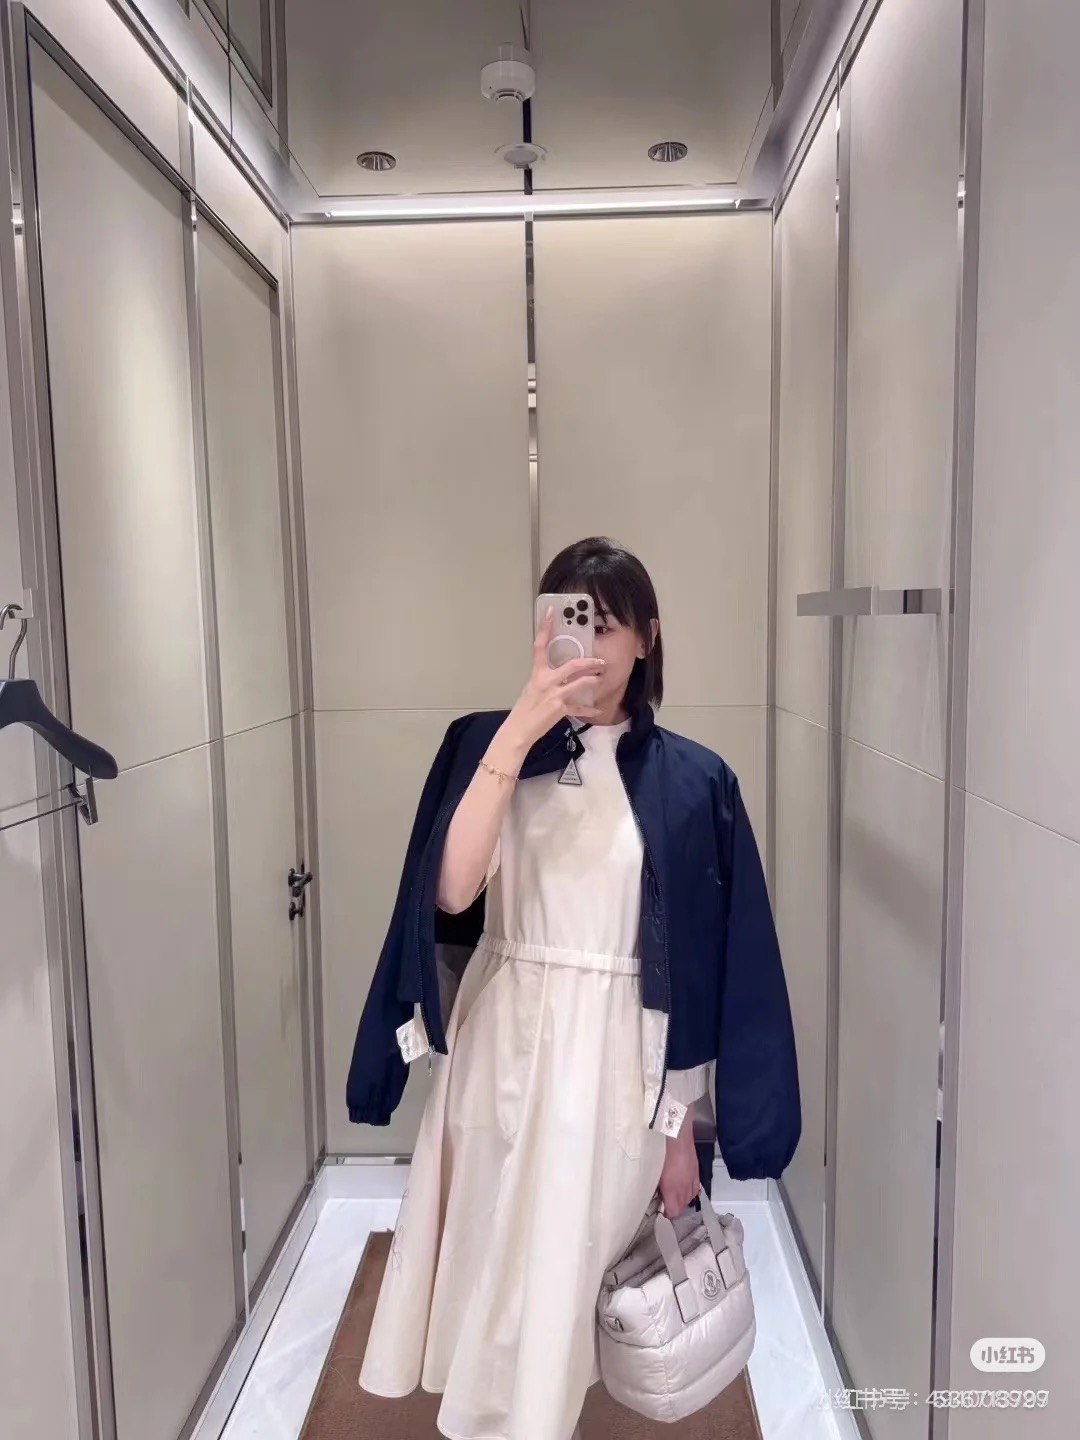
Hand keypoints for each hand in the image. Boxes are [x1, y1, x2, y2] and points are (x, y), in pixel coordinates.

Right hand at [505, 606, 604, 749]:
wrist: (519, 729)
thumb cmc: (524, 710)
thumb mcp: (531, 688)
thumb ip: (545, 679)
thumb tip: (556, 676)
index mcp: (537, 673)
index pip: (540, 645)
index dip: (545, 628)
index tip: (551, 613)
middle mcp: (546, 681)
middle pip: (572, 665)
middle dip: (589, 662)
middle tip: (600, 660)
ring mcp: (554, 695)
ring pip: (580, 683)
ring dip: (593, 680)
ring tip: (601, 679)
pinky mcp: (560, 709)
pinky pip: (579, 707)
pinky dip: (589, 709)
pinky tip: (597, 709)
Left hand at [658, 1123, 700, 1218]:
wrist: (677, 1136)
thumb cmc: (662, 1150)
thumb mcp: (655, 1171)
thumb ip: (658, 1186)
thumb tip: (658, 1195)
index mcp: (672, 1189)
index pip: (673, 1212)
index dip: (668, 1214)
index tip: (662, 1213)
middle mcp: (684, 1188)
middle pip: (682, 1207)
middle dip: (674, 1208)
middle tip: (666, 1204)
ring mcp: (692, 1181)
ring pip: (689, 1199)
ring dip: (682, 1200)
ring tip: (674, 1196)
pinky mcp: (697, 1174)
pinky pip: (696, 1190)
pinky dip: (690, 1192)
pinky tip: (685, 1189)